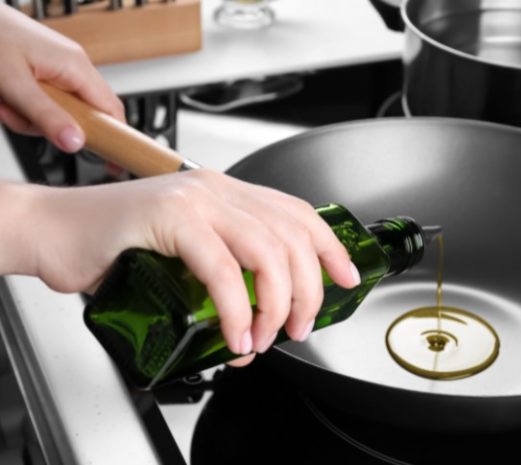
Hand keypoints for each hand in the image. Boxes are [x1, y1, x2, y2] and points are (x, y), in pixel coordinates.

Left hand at [0, 4, 123, 151]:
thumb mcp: (14, 84)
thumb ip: (46, 116)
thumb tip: (75, 143)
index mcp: (76, 65)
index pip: (111, 110)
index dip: (115, 139)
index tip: (113, 163)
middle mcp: (72, 64)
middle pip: (80, 114)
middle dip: (48, 124)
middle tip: (20, 117)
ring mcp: (57, 66)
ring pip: (57, 110)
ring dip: (26, 116)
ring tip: (4, 102)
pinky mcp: (41, 68)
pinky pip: (42, 100)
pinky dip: (21, 105)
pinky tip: (5, 96)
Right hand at [0, 171, 359, 364]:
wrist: (53, 231)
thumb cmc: (115, 246)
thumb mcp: (186, 254)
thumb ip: (226, 273)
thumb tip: (261, 322)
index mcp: (227, 192)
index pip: (297, 212)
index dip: (330, 246)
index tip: (347, 276)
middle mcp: (217, 188)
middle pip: (292, 236)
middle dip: (307, 289)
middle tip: (298, 326)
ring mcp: (194, 199)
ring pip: (267, 250)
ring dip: (276, 303)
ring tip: (266, 336)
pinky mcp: (168, 217)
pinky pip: (220, 268)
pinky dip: (236, 309)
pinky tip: (236, 334)